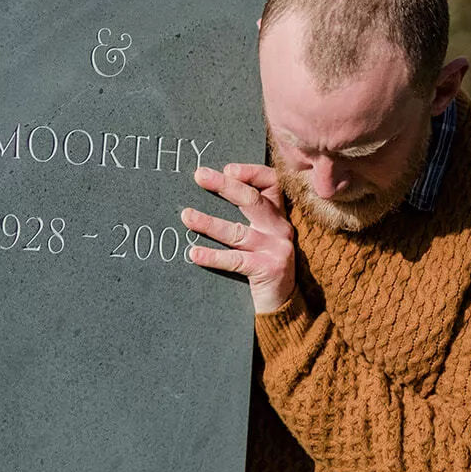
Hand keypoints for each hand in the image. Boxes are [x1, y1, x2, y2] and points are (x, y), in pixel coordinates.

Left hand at [181, 163, 295, 313]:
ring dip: (209, 223)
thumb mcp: (260, 233)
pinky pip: (234, 260)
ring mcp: (277, 248)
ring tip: (186, 216)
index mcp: (278, 214)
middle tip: (199, 175)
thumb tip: (211, 184)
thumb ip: (246, 213)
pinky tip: (194, 253)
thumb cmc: (263, 262)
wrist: (284, 303)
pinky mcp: (268, 269)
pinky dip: (212, 256)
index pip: (271, 182)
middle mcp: (281, 228)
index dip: (251, 172)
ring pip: (238, 231)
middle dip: (225, 185)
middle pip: (252, 200)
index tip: (227, 168)